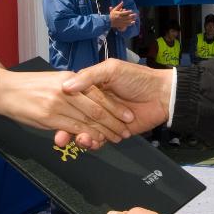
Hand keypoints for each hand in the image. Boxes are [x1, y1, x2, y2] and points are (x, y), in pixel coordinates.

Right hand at [0, 67, 132, 147]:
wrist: (2, 89)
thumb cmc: (29, 85)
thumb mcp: (56, 78)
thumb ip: (76, 83)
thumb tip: (88, 93)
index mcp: (71, 78)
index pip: (98, 92)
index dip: (114, 104)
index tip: (127, 113)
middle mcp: (68, 90)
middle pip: (97, 107)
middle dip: (114, 120)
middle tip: (127, 129)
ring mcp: (59, 104)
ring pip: (88, 119)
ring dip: (104, 131)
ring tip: (116, 138)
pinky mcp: (50, 118)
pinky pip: (73, 128)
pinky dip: (87, 136)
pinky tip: (95, 141)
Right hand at [55, 60, 171, 147]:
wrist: (162, 95)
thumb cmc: (137, 78)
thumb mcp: (111, 70)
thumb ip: (88, 77)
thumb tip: (65, 86)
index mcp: (92, 88)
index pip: (72, 100)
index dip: (61, 109)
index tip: (51, 118)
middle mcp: (95, 104)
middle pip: (75, 119)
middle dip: (66, 130)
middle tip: (60, 139)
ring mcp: (105, 120)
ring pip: (86, 131)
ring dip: (81, 138)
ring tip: (82, 140)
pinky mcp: (114, 132)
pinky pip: (99, 140)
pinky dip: (94, 144)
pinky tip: (93, 143)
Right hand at [109, 2, 136, 31]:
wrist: (108, 21)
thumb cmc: (112, 15)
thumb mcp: (114, 9)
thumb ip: (119, 6)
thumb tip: (122, 2)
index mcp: (119, 14)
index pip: (125, 13)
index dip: (129, 12)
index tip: (131, 11)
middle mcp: (120, 18)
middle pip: (127, 17)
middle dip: (132, 15)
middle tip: (135, 14)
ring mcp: (121, 22)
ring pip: (128, 21)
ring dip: (132, 19)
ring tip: (135, 18)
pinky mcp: (121, 25)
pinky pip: (127, 24)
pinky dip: (131, 23)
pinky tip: (133, 22)